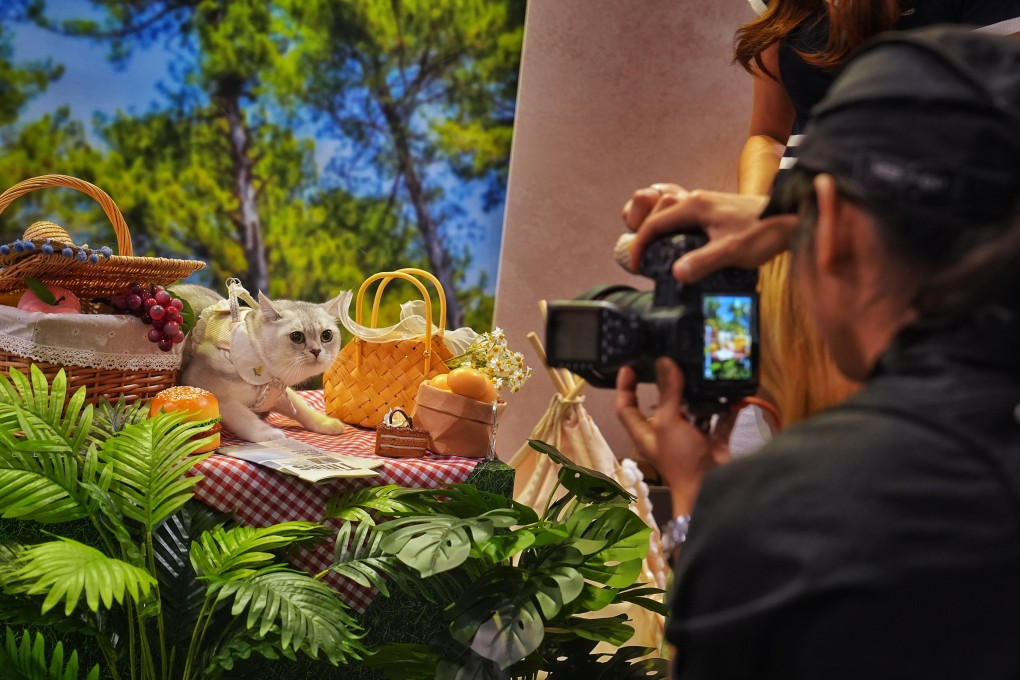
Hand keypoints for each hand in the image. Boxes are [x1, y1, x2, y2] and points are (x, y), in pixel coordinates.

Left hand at [615, 358, 735, 515]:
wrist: (711, 487)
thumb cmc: (680, 460)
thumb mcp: (668, 422)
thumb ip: (667, 392)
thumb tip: (664, 363)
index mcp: (645, 432)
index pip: (626, 407)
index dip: (625, 388)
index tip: (629, 368)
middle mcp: (665, 433)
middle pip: (662, 404)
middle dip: (669, 385)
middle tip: (673, 362)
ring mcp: (689, 437)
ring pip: (691, 410)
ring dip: (698, 395)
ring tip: (702, 373)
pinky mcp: (711, 441)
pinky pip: (717, 419)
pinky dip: (723, 408)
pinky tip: (730, 394)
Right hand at [622, 185, 796, 282]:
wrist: (793, 216)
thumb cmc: (765, 231)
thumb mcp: (732, 251)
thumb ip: (703, 262)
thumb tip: (676, 274)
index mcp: (694, 206)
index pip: (654, 224)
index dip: (640, 246)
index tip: (637, 266)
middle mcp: (697, 199)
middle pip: (657, 212)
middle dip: (645, 233)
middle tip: (645, 258)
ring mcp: (706, 203)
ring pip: (670, 211)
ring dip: (659, 228)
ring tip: (657, 250)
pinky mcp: (716, 210)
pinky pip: (685, 216)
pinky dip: (675, 228)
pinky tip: (683, 245)